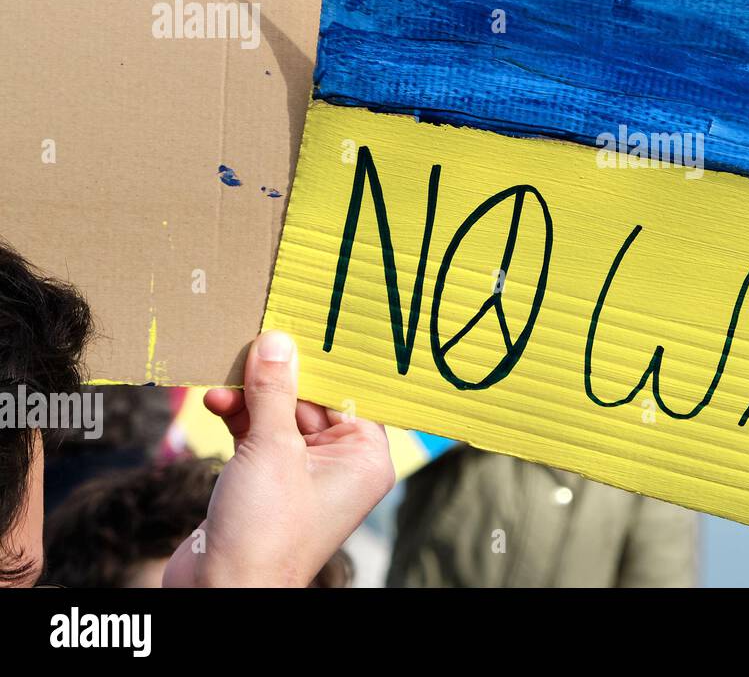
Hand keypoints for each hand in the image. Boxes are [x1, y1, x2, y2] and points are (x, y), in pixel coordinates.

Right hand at [163, 330, 394, 586]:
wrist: (220, 590)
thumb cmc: (265, 531)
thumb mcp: (271, 448)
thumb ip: (274, 390)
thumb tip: (277, 342)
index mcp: (365, 458)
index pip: (349, 394)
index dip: (323, 363)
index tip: (302, 326)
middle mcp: (340, 466)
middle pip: (311, 401)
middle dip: (276, 378)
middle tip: (251, 345)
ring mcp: (302, 475)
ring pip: (279, 417)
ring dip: (250, 398)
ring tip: (224, 379)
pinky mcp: (267, 483)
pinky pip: (258, 437)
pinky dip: (238, 419)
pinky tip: (216, 402)